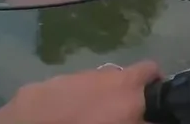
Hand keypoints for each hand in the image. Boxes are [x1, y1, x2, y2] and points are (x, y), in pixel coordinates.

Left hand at [0, 61, 161, 123]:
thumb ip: (142, 120)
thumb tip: (150, 117)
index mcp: (126, 89)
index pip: (152, 70)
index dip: (155, 85)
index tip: (153, 103)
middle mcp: (98, 76)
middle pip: (117, 77)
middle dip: (118, 95)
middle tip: (114, 118)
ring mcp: (64, 79)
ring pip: (85, 84)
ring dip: (87, 99)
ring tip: (79, 120)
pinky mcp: (34, 88)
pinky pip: (55, 92)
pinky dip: (59, 104)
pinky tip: (52, 121)